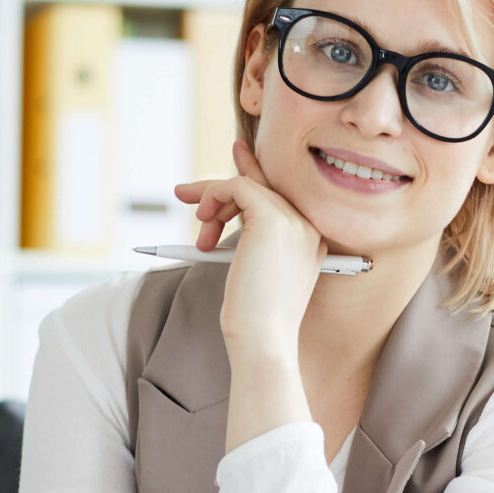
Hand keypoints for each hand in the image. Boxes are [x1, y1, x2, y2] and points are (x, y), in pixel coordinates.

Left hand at [174, 139, 327, 357]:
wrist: (263, 340)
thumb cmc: (255, 319)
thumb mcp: (254, 272)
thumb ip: (251, 241)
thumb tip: (221, 212)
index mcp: (311, 240)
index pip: (280, 194)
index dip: (253, 171)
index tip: (235, 152)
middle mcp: (309, 225)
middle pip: (261, 187)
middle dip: (217, 188)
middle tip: (182, 193)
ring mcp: (294, 221)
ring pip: (246, 186)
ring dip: (211, 202)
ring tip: (200, 235)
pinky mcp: (272, 218)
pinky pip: (237, 187)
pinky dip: (212, 197)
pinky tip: (203, 223)